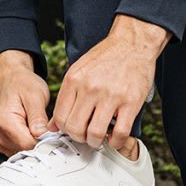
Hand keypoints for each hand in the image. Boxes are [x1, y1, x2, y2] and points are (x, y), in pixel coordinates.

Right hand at [0, 50, 51, 156]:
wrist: (12, 78)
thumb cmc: (23, 83)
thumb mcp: (35, 95)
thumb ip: (38, 118)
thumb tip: (43, 137)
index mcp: (5, 122)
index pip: (28, 145)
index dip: (44, 141)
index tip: (54, 133)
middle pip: (26, 151)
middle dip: (40, 142)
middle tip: (47, 126)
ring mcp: (0, 139)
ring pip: (24, 152)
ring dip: (34, 143)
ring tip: (38, 125)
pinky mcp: (4, 141)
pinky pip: (20, 150)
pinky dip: (29, 143)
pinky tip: (33, 129)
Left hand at [52, 15, 169, 151]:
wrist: (131, 43)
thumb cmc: (106, 57)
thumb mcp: (79, 70)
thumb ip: (66, 96)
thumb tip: (54, 124)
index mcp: (74, 79)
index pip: (60, 117)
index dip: (64, 130)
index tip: (72, 130)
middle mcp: (90, 88)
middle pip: (75, 128)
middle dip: (79, 138)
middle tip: (85, 135)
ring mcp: (111, 95)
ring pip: (95, 134)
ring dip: (96, 142)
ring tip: (99, 137)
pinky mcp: (130, 102)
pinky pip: (119, 133)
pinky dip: (115, 142)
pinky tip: (114, 137)